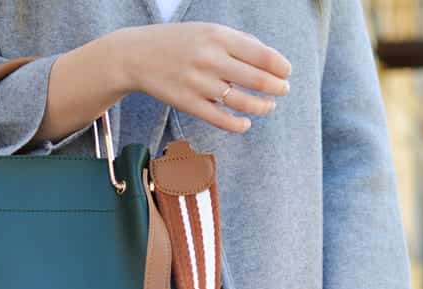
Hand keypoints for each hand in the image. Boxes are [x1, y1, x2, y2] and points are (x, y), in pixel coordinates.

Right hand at [114, 23, 291, 132]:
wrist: (136, 55)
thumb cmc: (177, 42)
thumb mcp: (207, 30)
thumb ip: (238, 42)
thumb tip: (270, 59)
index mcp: (218, 37)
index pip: (262, 55)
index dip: (280, 67)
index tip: (287, 72)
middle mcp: (209, 59)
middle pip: (257, 80)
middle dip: (277, 88)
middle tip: (283, 90)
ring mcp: (198, 83)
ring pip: (242, 102)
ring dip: (262, 107)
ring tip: (268, 106)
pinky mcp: (187, 103)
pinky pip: (220, 119)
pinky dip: (238, 125)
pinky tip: (246, 123)